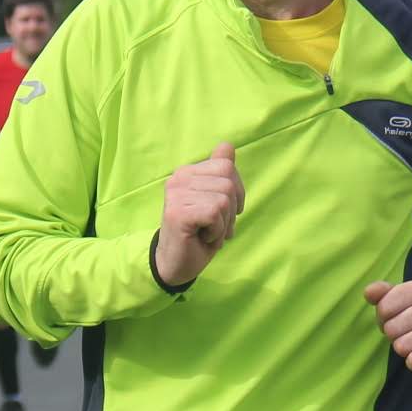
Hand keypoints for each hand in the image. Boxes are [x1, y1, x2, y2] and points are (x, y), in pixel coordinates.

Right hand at [154, 143, 242, 288]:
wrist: (175, 264)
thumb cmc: (197, 235)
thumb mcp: (214, 201)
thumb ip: (220, 174)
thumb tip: (227, 145)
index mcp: (188, 172)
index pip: (226, 165)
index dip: (236, 191)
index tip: (224, 212)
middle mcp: (179, 178)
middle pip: (228, 183)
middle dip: (230, 211)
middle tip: (215, 227)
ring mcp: (177, 194)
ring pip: (224, 199)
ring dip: (223, 224)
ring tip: (208, 233)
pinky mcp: (178, 211)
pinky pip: (215, 213)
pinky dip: (216, 231)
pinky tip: (202, 238)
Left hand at [364, 278, 411, 373]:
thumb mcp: (406, 299)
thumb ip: (384, 294)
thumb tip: (368, 292)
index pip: (383, 308)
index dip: (385, 319)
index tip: (399, 319)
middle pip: (391, 329)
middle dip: (396, 335)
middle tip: (410, 334)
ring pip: (400, 346)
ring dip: (406, 349)